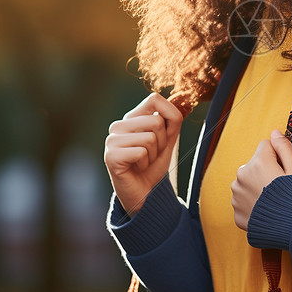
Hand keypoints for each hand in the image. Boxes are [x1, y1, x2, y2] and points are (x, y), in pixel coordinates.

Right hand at [104, 93, 182, 215]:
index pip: (154, 99)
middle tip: (151, 155)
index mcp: (131, 118)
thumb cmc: (154, 165)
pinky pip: (141, 152)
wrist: (145, 192)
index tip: (166, 135)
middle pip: (156, 121)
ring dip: (153, 154)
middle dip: (162, 142)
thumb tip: (181, 99)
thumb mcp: (168, 138)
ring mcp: (112, 140)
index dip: (169, 116)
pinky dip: (145, 163)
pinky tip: (137, 168)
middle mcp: (118, 126)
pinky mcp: (111, 156)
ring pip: (150, 137)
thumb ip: (173, 119)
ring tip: (144, 162)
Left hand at [231, 130, 291, 230]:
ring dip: (256, 187)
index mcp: (257, 163)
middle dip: (264, 171)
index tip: (285, 171)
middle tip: (279, 187)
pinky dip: (252, 204)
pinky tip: (265, 210)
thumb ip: (284, 147)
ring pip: (246, 182)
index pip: (266, 147)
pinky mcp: (236, 212)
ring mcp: (236, 195)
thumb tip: (274, 132)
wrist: (290, 228)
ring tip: (272, 200)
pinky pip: (243, 201)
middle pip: (254, 165)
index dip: (278, 157)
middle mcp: (242, 176)